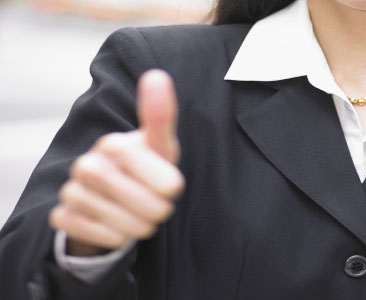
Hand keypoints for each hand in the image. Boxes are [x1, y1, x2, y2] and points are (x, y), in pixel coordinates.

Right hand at [49, 70, 184, 255]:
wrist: (113, 197)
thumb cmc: (145, 168)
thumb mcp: (160, 145)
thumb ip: (160, 116)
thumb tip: (157, 75)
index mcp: (113, 145)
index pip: (161, 179)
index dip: (169, 187)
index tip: (171, 186)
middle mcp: (86, 165)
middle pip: (143, 204)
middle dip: (158, 209)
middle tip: (156, 203)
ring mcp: (72, 191)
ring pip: (123, 225)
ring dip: (140, 225)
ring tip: (140, 214)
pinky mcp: (63, 216)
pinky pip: (101, 236)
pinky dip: (116, 236)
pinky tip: (116, 224)